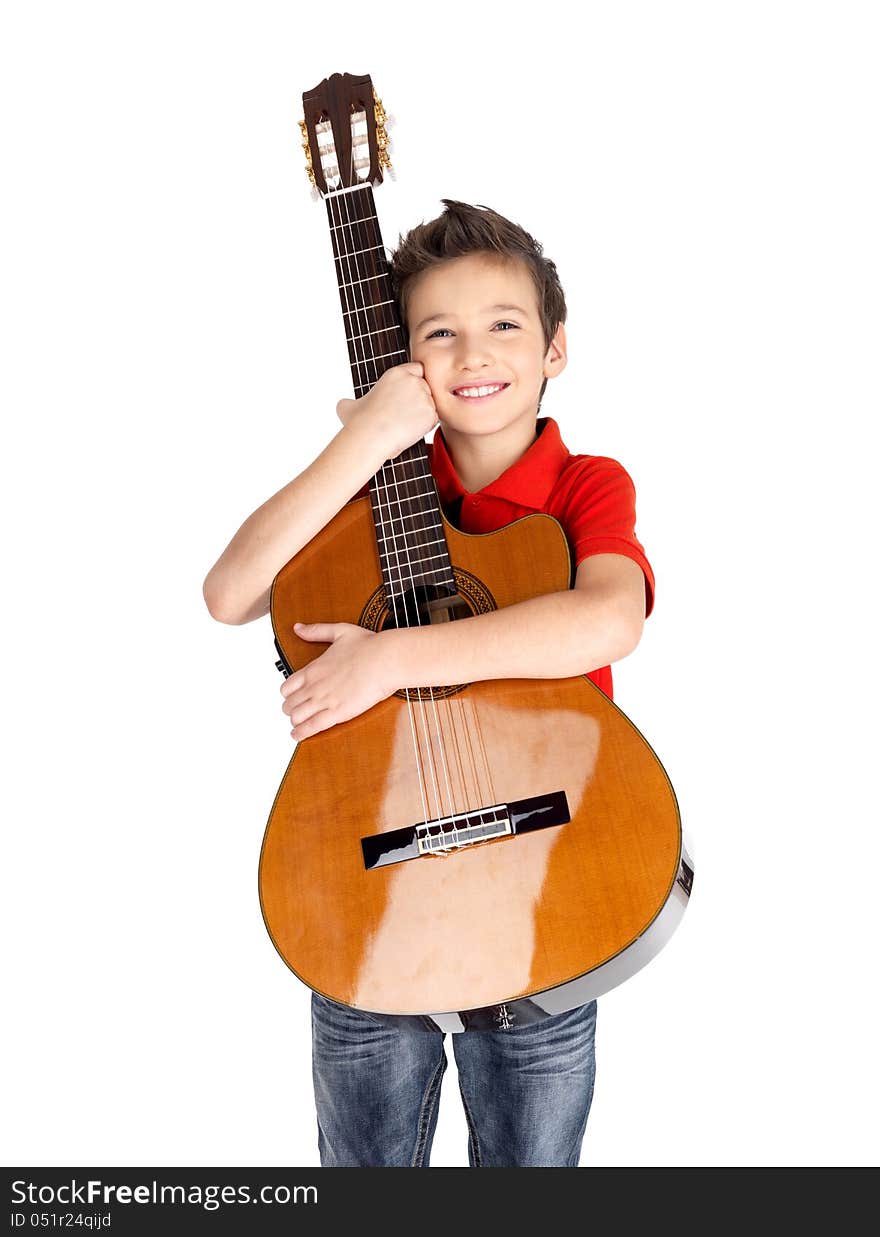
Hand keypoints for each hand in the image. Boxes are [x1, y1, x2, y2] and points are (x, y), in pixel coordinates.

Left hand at [280, 622, 399, 739]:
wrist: (386, 660)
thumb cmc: (368, 646)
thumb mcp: (338, 631)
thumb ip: (315, 631)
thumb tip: (298, 628)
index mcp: (313, 668)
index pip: (287, 687)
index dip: (288, 694)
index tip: (292, 696)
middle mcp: (314, 685)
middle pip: (289, 704)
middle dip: (290, 709)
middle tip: (296, 712)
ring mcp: (325, 700)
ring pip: (297, 716)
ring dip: (295, 722)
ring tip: (297, 725)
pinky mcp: (337, 713)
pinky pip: (311, 726)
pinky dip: (301, 733)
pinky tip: (297, 735)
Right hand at [336, 362, 438, 459]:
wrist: (370, 437)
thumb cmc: (358, 423)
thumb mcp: (347, 406)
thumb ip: (350, 401)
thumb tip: (344, 405)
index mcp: (396, 373)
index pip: (417, 369)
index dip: (414, 382)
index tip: (407, 396)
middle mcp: (413, 381)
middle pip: (426, 387)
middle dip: (420, 399)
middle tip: (405, 415)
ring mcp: (424, 397)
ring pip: (431, 404)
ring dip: (422, 413)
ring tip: (404, 425)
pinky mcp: (431, 413)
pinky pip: (433, 419)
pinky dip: (425, 426)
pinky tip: (410, 431)